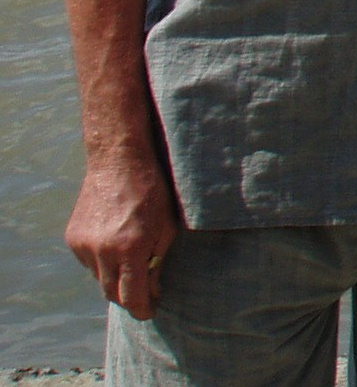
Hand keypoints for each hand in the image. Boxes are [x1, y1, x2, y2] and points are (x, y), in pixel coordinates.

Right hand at [65, 150, 178, 319]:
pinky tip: (115, 244)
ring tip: (132, 261)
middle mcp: (103, 251)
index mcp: (130, 249)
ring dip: (115, 278)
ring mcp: (84, 245)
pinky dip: (102, 262)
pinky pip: (88, 262)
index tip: (150, 311)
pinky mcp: (72, 238)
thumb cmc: (152, 192)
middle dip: (129, 297)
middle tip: (145, 292)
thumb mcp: (167, 226)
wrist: (118, 162)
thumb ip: (157, 261)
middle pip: (112, 293)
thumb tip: (151, 290)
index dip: (142, 309)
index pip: (132, 296)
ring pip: (99, 278)